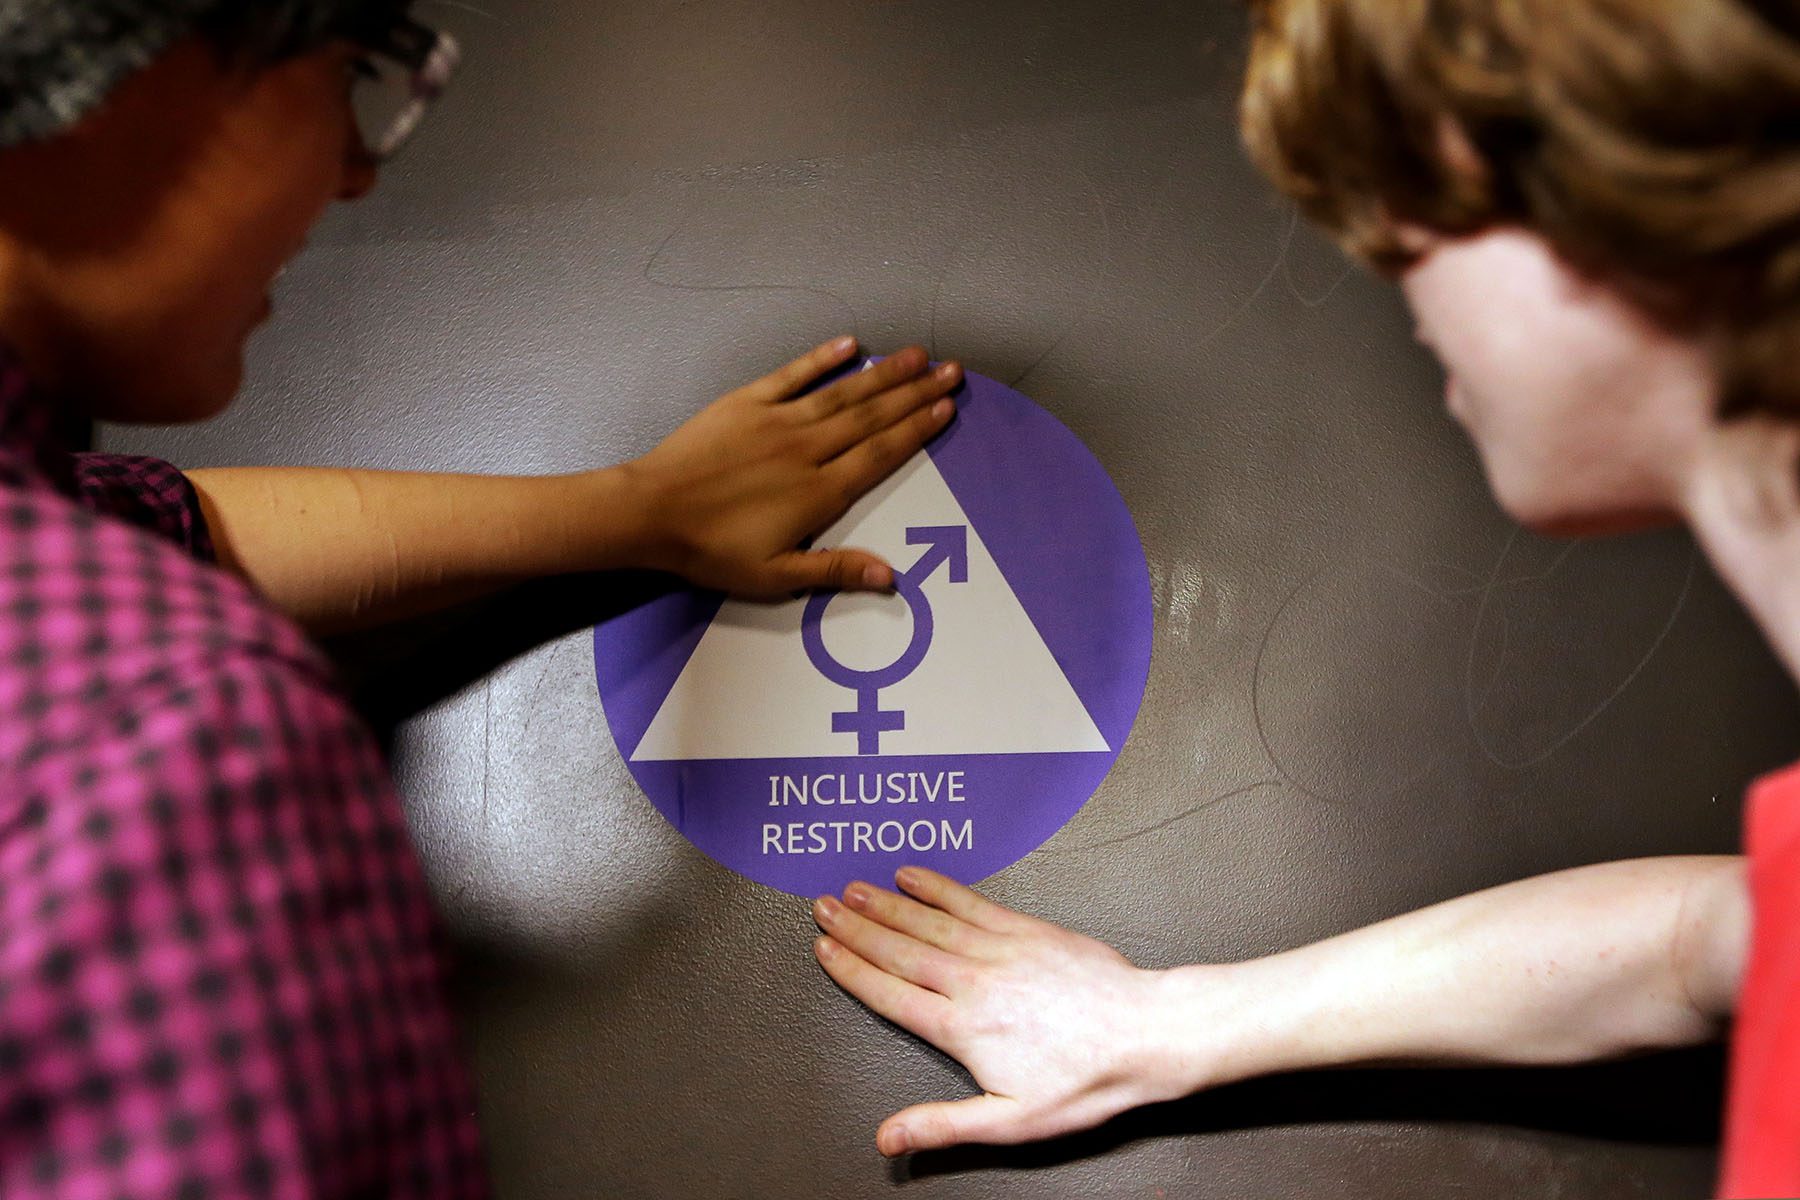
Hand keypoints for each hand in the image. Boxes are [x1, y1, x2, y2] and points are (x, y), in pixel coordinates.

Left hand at [619, 337, 960, 598]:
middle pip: (873, 417)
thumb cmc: (711, 551)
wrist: (651, 513)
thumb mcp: (774, 575)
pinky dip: (822, 359)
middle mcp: (808, 449)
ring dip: (884, 372)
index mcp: (819, 493)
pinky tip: (850, 345)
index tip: (947, 408)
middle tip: (952, 371)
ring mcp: (778, 421)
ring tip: (918, 355)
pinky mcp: (747, 403)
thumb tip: (892, 577)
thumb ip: (835, 570)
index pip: (881, 454)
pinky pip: (793, 375)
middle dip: (915, 393)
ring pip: (843, 393)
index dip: (917, 430)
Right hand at [812, 867, 1204, 1155]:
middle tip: (822, 907)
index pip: (889, 993)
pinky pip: (971, 902)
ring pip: (928, 920)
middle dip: (856, 927)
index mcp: (961, 1028)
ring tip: (854, 888)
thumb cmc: (1085, 1081)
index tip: (824, 950)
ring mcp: (999, 949)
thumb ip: (942, 1125)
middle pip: (899, 949)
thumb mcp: (1010, 1121)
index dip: (851, 970)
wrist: (1145, 1034)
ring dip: (886, 903)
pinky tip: (915, 876)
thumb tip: (889, 1139)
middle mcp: (972, 981)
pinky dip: (938, 887)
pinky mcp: (1026, 929)